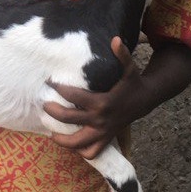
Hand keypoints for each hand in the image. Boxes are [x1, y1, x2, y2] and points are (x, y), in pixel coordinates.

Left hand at [43, 37, 144, 159]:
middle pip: (69, 119)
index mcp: (102, 102)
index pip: (74, 96)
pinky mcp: (106, 138)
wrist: (145, 101)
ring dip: (62, 140)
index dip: (60, 89)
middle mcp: (100, 119)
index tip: (50, 83)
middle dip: (53, 112)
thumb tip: (116, 39)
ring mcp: (103, 132)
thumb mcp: (129, 68)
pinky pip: (92, 152)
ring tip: (51, 133)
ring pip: (78, 143)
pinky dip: (81, 151)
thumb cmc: (133, 83)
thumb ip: (122, 55)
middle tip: (44, 105)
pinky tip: (71, 144)